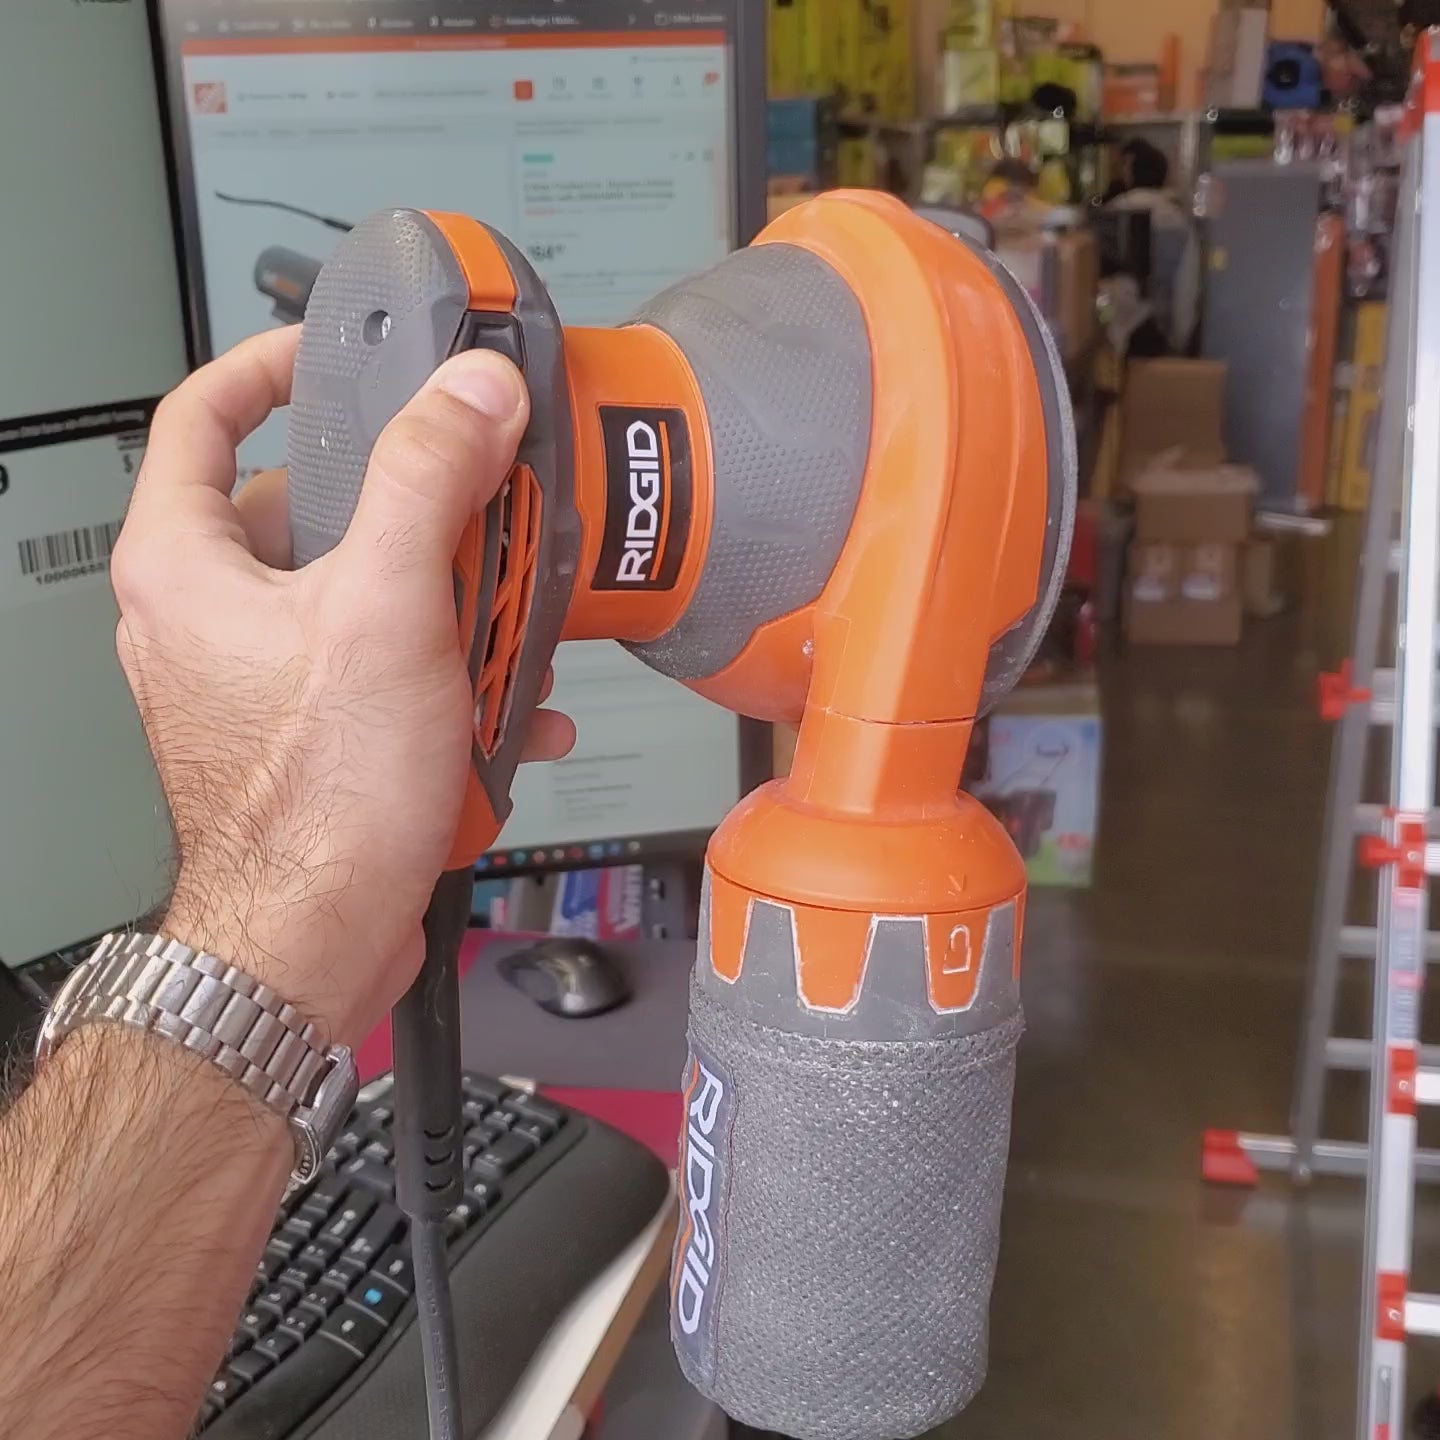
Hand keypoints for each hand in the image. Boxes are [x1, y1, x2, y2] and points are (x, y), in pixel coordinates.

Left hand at [112, 327, 574, 1047]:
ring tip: (507, 627)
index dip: (271, 367)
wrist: (316, 942)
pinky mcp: (311, 727)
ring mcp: (260, 675)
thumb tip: (468, 393)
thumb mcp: (385, 611)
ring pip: (363, 593)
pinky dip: (446, 676)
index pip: (202, 415)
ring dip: (449, 605)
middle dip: (413, 514)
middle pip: (312, 509)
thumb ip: (427, 482)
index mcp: (186, 566)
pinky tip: (512, 706)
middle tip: (476, 507)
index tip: (341, 356)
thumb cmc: (314, 803)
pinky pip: (385, 668)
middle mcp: (209, 615)